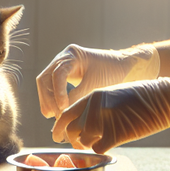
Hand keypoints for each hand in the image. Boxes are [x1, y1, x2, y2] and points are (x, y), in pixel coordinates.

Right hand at [36, 44, 160, 117]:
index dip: (58, 92)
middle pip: (45, 78)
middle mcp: (64, 58)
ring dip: (48, 100)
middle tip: (54, 115)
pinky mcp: (65, 75)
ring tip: (55, 116)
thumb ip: (77, 96)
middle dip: (48, 97)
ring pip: (46, 83)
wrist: (124, 66)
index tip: (63, 107)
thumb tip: (60, 114)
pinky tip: (58, 111)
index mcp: (72, 54)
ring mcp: (63, 66)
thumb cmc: (112, 72)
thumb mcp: (95, 85)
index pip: (58, 73)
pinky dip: (53, 99)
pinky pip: (52, 87)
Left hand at [51, 74, 169, 152]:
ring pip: (84, 142)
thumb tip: (82, 123)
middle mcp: (95, 107)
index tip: (58, 136)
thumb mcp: (114, 94)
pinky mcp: (116, 134)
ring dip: (89, 146)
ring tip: (101, 142)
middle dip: (73, 140)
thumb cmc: (142, 96)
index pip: (66, 114)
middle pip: (71, 130)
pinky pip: (98, 150)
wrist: (165, 97)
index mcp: (93, 96)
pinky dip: (102, 151)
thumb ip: (97, 106)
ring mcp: (104, 121)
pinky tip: (110, 146)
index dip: (59, 128)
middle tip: (81, 144)